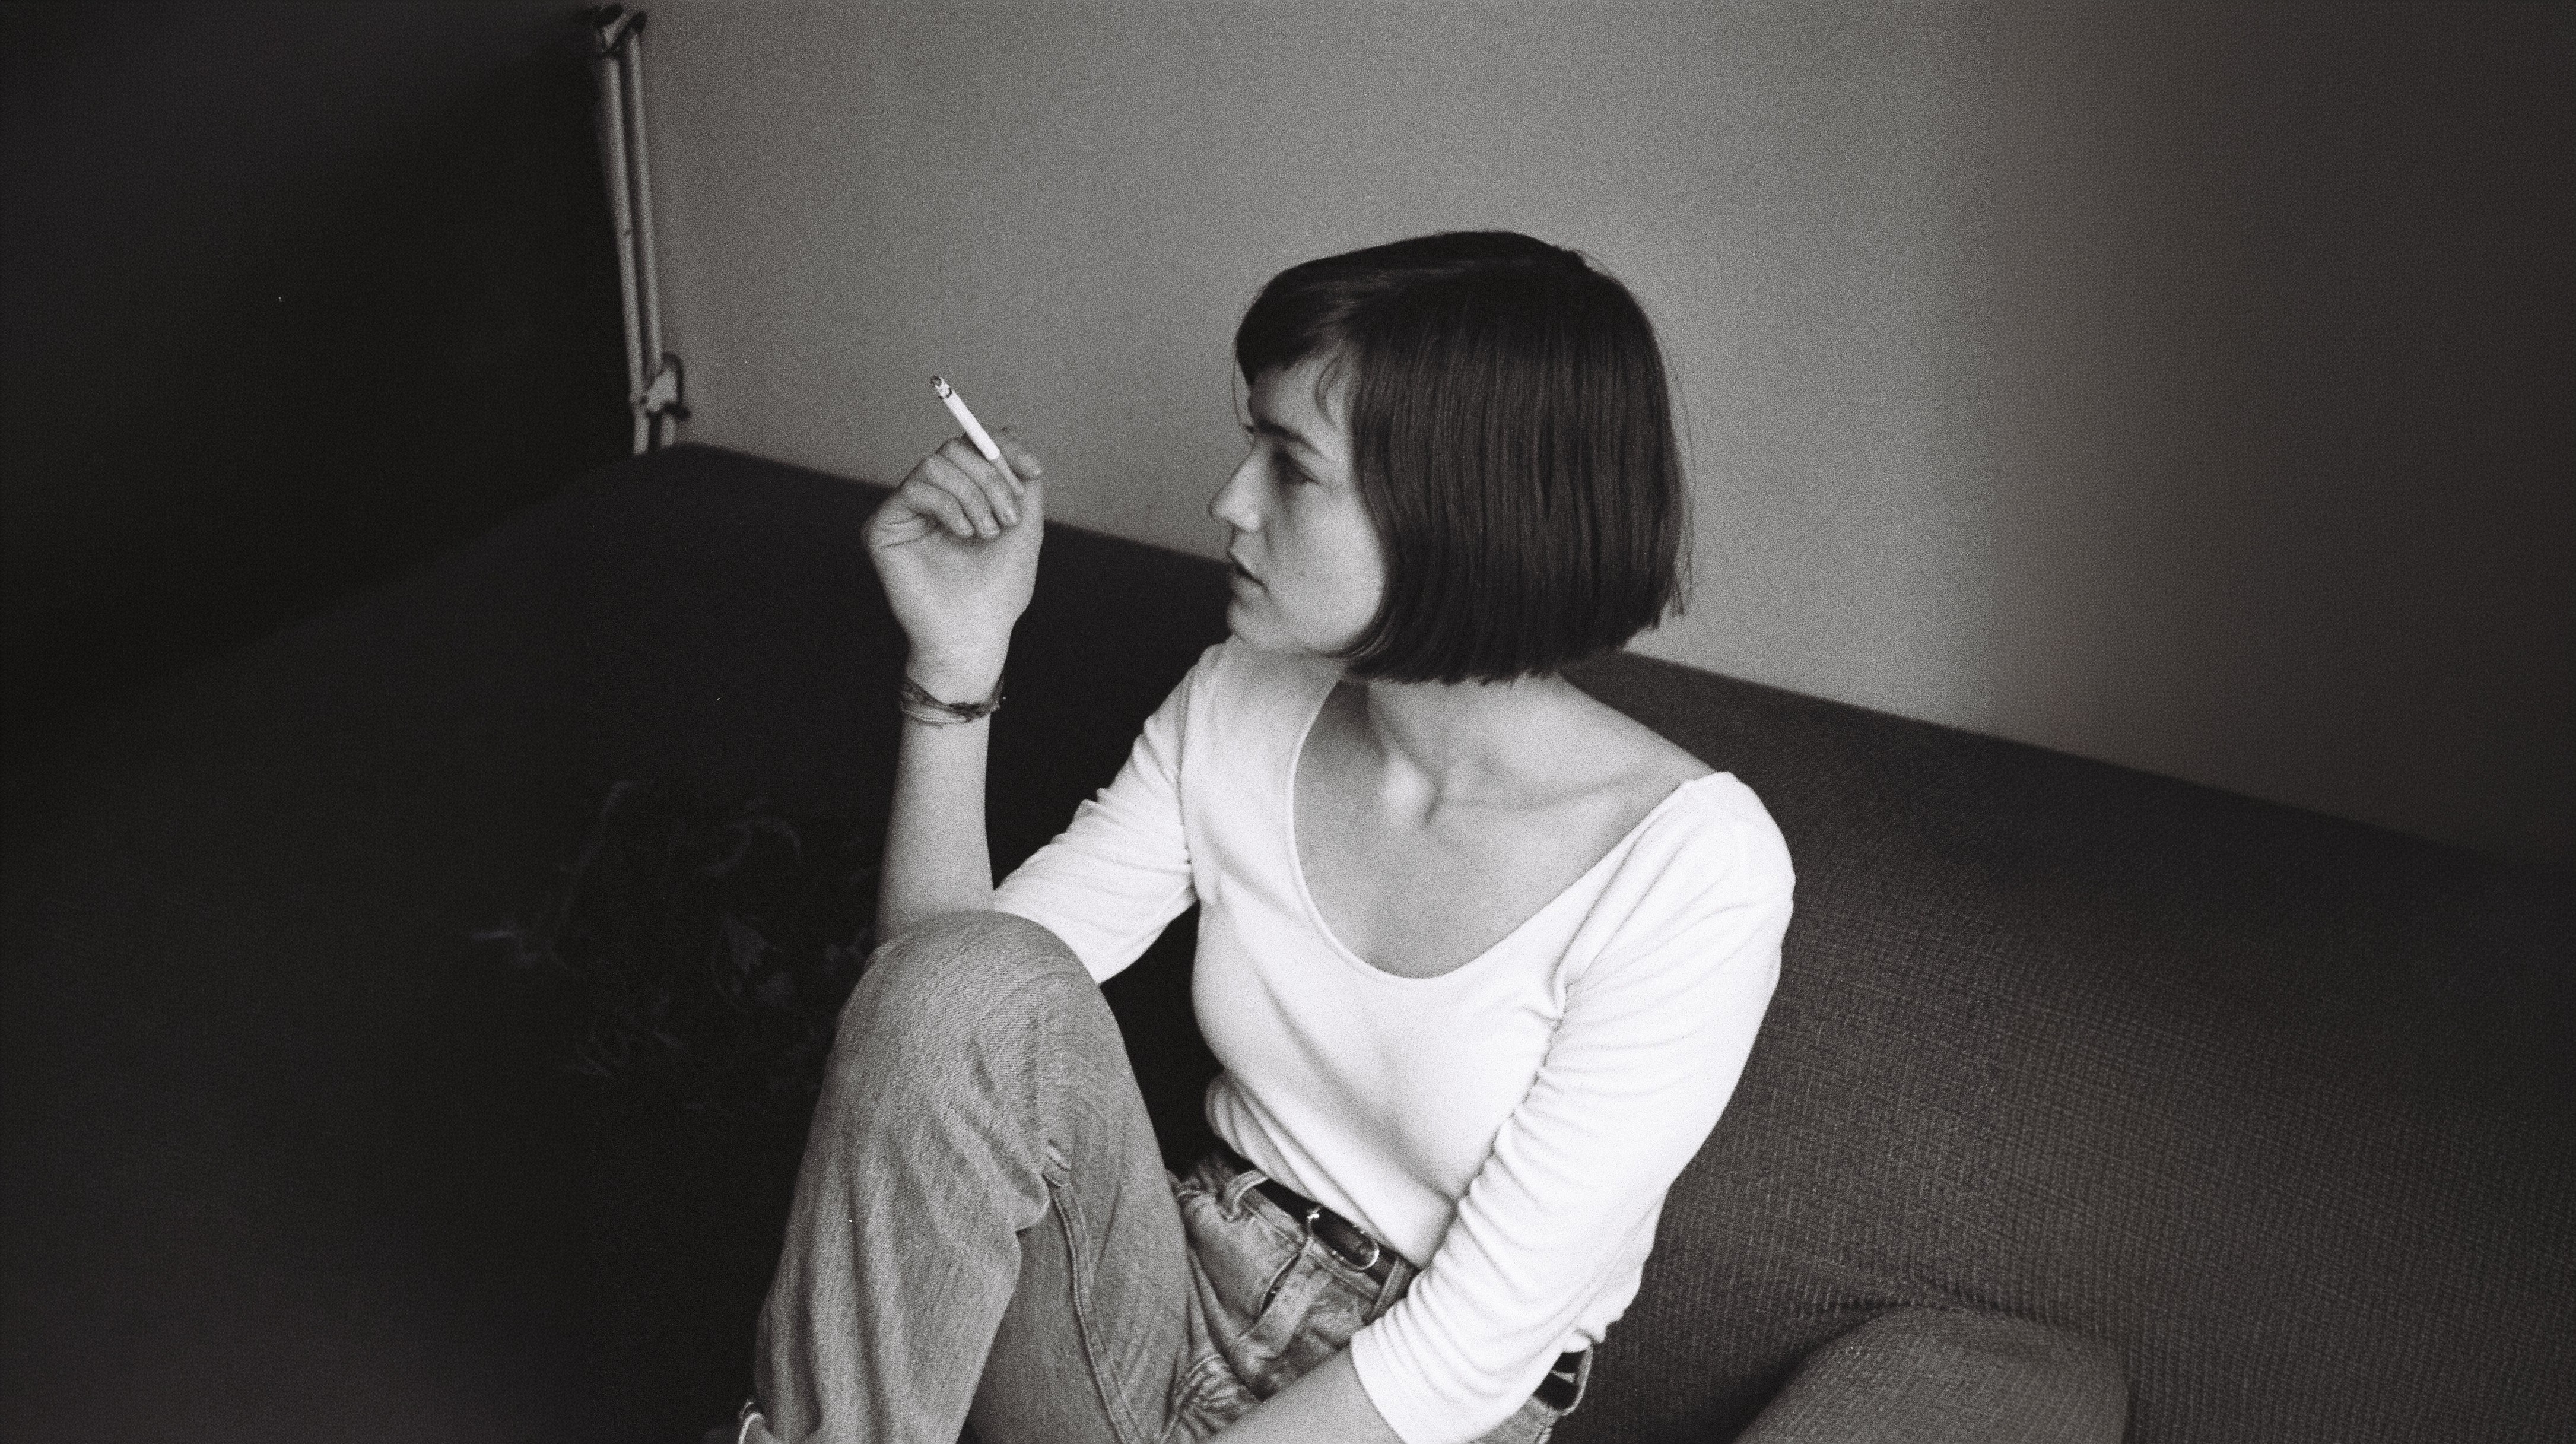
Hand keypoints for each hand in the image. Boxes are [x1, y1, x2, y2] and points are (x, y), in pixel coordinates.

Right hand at [865, 428, 1045, 679]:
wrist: (974, 634)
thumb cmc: (999, 591)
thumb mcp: (1024, 529)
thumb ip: (1022, 484)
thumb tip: (1009, 436)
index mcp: (961, 496)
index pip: (974, 448)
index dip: (1003, 448)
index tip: (1033, 471)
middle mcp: (931, 498)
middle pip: (955, 449)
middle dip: (991, 476)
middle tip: (1009, 514)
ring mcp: (906, 510)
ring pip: (936, 463)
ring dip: (973, 493)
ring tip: (987, 531)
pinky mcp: (884, 525)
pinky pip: (914, 488)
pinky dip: (948, 505)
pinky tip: (964, 533)